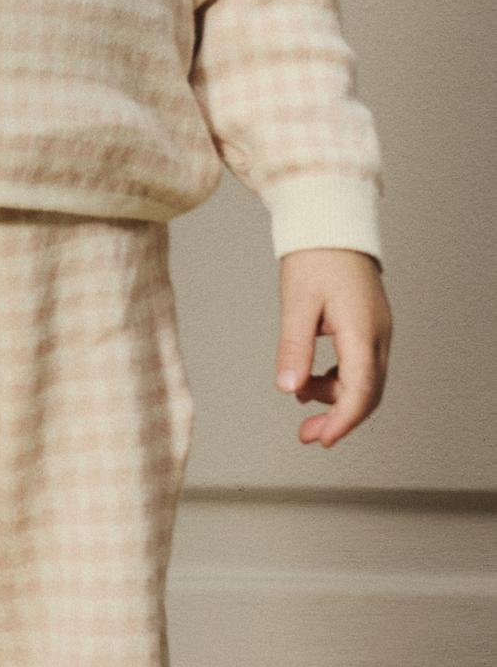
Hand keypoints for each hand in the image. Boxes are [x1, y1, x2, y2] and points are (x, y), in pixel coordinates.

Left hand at [275, 248, 391, 446]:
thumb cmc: (315, 258)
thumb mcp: (296, 305)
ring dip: (334, 399)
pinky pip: (358, 367)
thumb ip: (293, 349)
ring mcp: (376, 332)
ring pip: (364, 383)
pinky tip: (309, 383)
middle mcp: (377, 334)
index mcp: (363, 330)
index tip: (322, 440)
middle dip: (339, 419)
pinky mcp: (367, 329)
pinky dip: (335, 381)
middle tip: (307, 436)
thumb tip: (289, 388)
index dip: (342, 420)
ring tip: (301, 403)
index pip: (361, 390)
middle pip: (369, 393)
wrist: (332, 225)